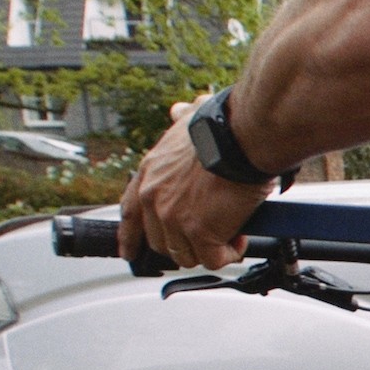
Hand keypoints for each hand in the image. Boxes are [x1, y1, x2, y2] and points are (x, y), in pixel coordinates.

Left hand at [118, 96, 276, 270]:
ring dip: (209, 250)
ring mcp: (173, 217)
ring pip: (187, 255)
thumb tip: (179, 110)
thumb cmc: (222, 129)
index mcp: (149, 174)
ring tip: (230, 236)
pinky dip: (229, 254)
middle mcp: (155, 197)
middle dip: (186, 244)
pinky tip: (239, 240)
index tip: (130, 252)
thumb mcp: (190, 122)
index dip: (130, 237)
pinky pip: (212, 259)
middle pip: (160, 241)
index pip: (130, 213)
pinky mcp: (199, 232)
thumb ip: (181, 119)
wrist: (239, 140)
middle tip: (209, 237)